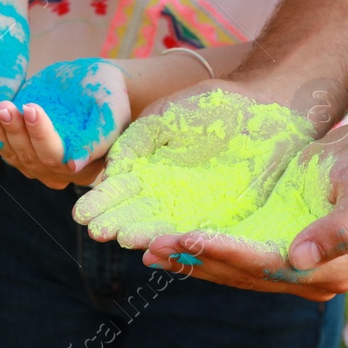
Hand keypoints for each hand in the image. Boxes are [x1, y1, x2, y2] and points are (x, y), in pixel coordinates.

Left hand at [0, 59, 129, 187]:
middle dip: (15, 131)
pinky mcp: (21, 144)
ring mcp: (37, 159)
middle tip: (4, 106)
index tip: (31, 108)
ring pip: (13, 153)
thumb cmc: (112, 95)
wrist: (95, 81)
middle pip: (31, 157)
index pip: (57, 158)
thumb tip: (75, 165)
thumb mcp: (113, 111)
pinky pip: (2, 144)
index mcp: (85, 168)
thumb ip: (100, 138)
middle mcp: (58, 171)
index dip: (41, 135)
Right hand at [73, 87, 313, 247]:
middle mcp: (171, 196)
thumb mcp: (162, 120)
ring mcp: (200, 208)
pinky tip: (169, 242)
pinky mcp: (232, 217)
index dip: (103, 203)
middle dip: (118, 223)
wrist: (266, 105)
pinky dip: (188, 239)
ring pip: (168, 227)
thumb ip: (134, 144)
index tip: (81, 214)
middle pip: (140, 215)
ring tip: (125, 239)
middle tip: (97, 232)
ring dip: (146, 235)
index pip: (122, 193)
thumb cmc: (212, 106)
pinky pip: (207, 232)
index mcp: (151, 172)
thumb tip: (110, 174)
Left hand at [139, 124, 347, 300]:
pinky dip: (199, 253)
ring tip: (149, 251)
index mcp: (331, 270)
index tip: (191, 240)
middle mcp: (306, 277)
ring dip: (190, 261)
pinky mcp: (270, 250)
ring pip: (231, 271)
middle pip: (243, 274)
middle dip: (198, 260)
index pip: (269, 266)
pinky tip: (166, 247)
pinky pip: (230, 256)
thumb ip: (340, 229)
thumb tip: (299, 258)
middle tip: (154, 246)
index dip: (229, 254)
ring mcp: (287, 267)